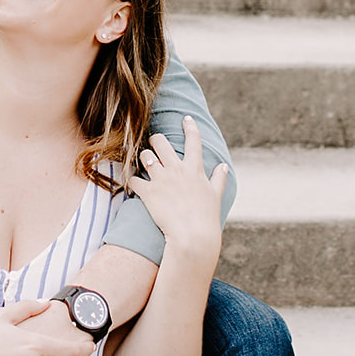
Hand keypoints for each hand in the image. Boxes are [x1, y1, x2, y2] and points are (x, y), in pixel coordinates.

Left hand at [127, 115, 226, 266]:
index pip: (193, 140)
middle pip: (160, 141)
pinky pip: (133, 179)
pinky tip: (132, 184)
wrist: (192, 237)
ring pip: (144, 156)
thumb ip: (219, 178)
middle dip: (155, 140)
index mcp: (194, 169)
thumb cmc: (206, 218)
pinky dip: (131, 181)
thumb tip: (223, 166)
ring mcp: (161, 179)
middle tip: (154, 145)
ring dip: (143, 159)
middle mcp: (176, 169)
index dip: (190, 126)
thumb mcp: (216, 195)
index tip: (186, 118)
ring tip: (144, 165)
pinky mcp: (148, 192)